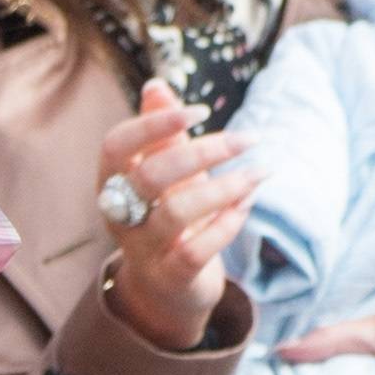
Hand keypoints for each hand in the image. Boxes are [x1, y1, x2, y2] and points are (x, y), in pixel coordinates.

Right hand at [97, 79, 259, 354]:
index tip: (201, 111)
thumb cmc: (167, 216)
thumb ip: (159, 131)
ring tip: (261, 172)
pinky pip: (197, 250)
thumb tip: (156, 85)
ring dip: (226, 187)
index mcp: (113, 182)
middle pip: (151, 175)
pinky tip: (248, 203)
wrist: (167, 289)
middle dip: (203, 151)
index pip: (116, 146)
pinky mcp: (171, 277)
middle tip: (248, 139)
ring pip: (177, 212)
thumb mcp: (163, 172)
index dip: (155, 124)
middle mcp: (120, 216)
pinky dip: (228, 223)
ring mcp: (143, 250)